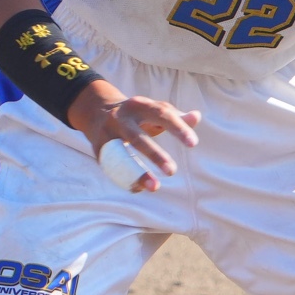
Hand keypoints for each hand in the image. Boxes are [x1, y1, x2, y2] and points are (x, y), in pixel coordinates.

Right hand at [68, 84, 201, 192]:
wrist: (98, 111)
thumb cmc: (137, 114)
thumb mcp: (154, 110)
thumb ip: (176, 116)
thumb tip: (196, 117)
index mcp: (140, 105)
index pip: (161, 114)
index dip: (177, 128)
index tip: (193, 144)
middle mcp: (121, 119)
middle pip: (137, 138)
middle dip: (155, 155)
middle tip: (172, 171)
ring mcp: (107, 134)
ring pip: (121, 156)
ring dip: (137, 173)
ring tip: (155, 187)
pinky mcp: (99, 149)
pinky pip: (112, 167)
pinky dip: (126, 179)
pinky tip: (139, 188)